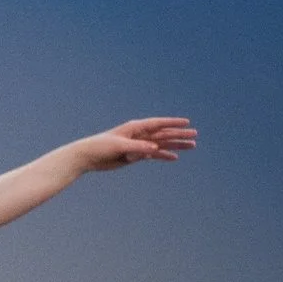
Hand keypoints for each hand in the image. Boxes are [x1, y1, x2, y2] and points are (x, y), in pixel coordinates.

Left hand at [70, 117, 196, 172]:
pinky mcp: (134, 155)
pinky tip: (174, 158)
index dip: (172, 123)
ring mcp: (138, 145)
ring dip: (175, 146)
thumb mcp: (119, 146)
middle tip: (195, 135)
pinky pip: (153, 155)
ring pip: (161, 144)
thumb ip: (137, 147)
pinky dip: (163, 156)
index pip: (158, 124)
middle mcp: (139, 135)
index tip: (187, 122)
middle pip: (163, 134)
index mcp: (135, 128)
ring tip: (191, 146)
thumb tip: (155, 149)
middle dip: (179, 135)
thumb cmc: (100, 146)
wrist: (88, 157)